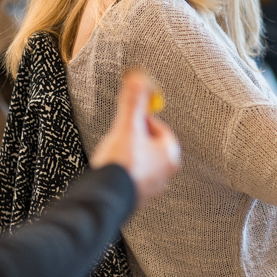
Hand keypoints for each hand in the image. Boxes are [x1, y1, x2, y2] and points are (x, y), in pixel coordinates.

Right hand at [90, 70, 181, 206]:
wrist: (106, 199)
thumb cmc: (122, 165)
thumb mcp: (128, 126)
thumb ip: (133, 101)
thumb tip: (138, 77)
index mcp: (170, 155)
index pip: (158, 128)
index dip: (141, 121)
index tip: (129, 121)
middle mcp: (165, 173)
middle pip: (149, 145)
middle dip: (133, 139)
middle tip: (118, 140)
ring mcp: (152, 187)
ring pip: (140, 162)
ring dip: (126, 156)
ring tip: (112, 157)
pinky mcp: (137, 198)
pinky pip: (131, 178)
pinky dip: (122, 172)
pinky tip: (110, 172)